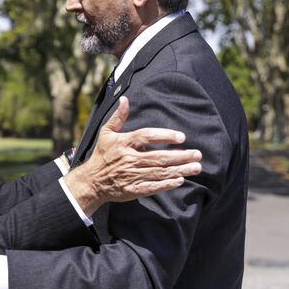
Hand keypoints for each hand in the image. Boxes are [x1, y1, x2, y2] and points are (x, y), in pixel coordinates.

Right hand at [65, 96, 202, 214]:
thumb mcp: (106, 133)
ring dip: (180, 170)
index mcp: (124, 143)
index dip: (165, 136)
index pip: (147, 136)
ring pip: (160, 172)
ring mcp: (132, 175)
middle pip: (159, 157)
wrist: (91, 181)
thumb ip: (118, 117)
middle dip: (181, 156)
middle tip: (197, 154)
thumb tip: (124, 99)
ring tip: (196, 167)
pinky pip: (153, 187)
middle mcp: (129, 159)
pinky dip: (167, 184)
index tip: (181, 137)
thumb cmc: (102, 154)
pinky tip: (180, 180)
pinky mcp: (133, 190)